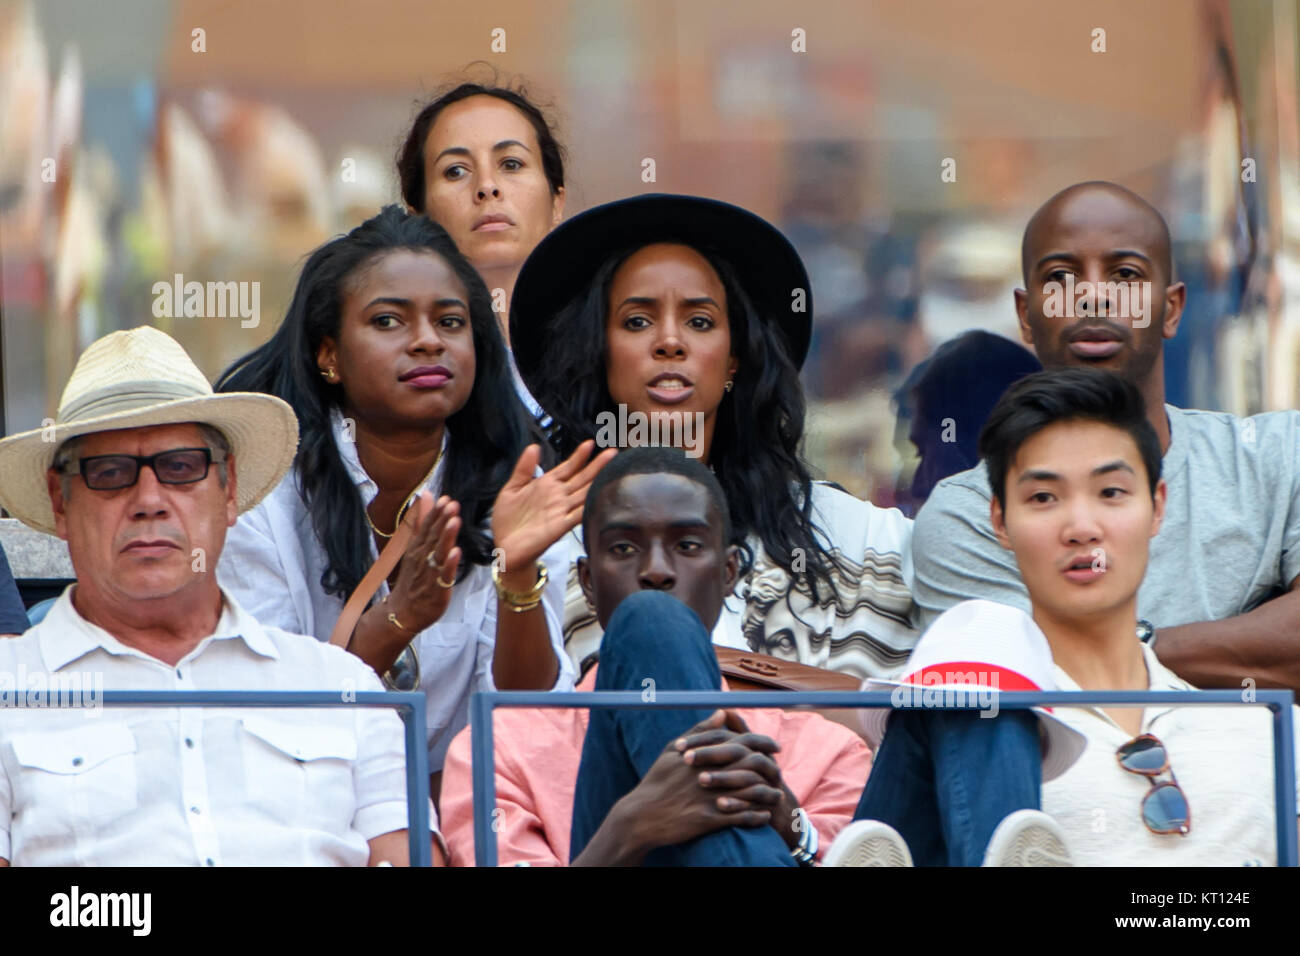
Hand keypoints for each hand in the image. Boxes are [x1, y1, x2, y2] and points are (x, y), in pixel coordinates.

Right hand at [386, 492, 462, 634]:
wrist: (401, 612)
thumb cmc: (413, 577)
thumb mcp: (415, 547)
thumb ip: (422, 521)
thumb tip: (427, 495)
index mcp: (417, 548)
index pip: (427, 527)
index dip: (436, 513)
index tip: (445, 499)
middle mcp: (422, 558)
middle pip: (433, 537)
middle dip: (442, 520)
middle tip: (451, 504)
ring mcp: (429, 573)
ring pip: (438, 554)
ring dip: (446, 538)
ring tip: (454, 522)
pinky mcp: (437, 590)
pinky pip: (444, 576)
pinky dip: (449, 565)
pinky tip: (456, 553)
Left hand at [490, 441, 616, 583]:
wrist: (504, 547)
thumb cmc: (507, 520)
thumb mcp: (512, 488)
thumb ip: (524, 468)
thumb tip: (534, 446)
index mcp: (547, 485)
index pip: (568, 468)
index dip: (579, 456)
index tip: (590, 443)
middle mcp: (558, 497)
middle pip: (582, 478)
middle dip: (597, 465)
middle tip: (612, 451)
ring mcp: (561, 511)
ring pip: (584, 493)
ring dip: (597, 482)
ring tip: (612, 469)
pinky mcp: (559, 526)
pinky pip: (578, 514)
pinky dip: (589, 506)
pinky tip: (599, 495)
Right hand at [616, 711, 783, 853]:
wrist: (642, 815)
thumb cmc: (657, 780)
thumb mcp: (673, 750)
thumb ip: (700, 731)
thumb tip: (722, 712)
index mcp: (704, 754)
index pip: (743, 742)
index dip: (763, 743)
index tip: (775, 746)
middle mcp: (710, 773)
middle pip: (752, 765)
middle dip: (771, 768)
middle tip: (780, 772)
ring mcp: (710, 796)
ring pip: (750, 793)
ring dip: (768, 795)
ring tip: (777, 796)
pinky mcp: (708, 819)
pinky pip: (741, 818)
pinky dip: (757, 817)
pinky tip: (764, 816)